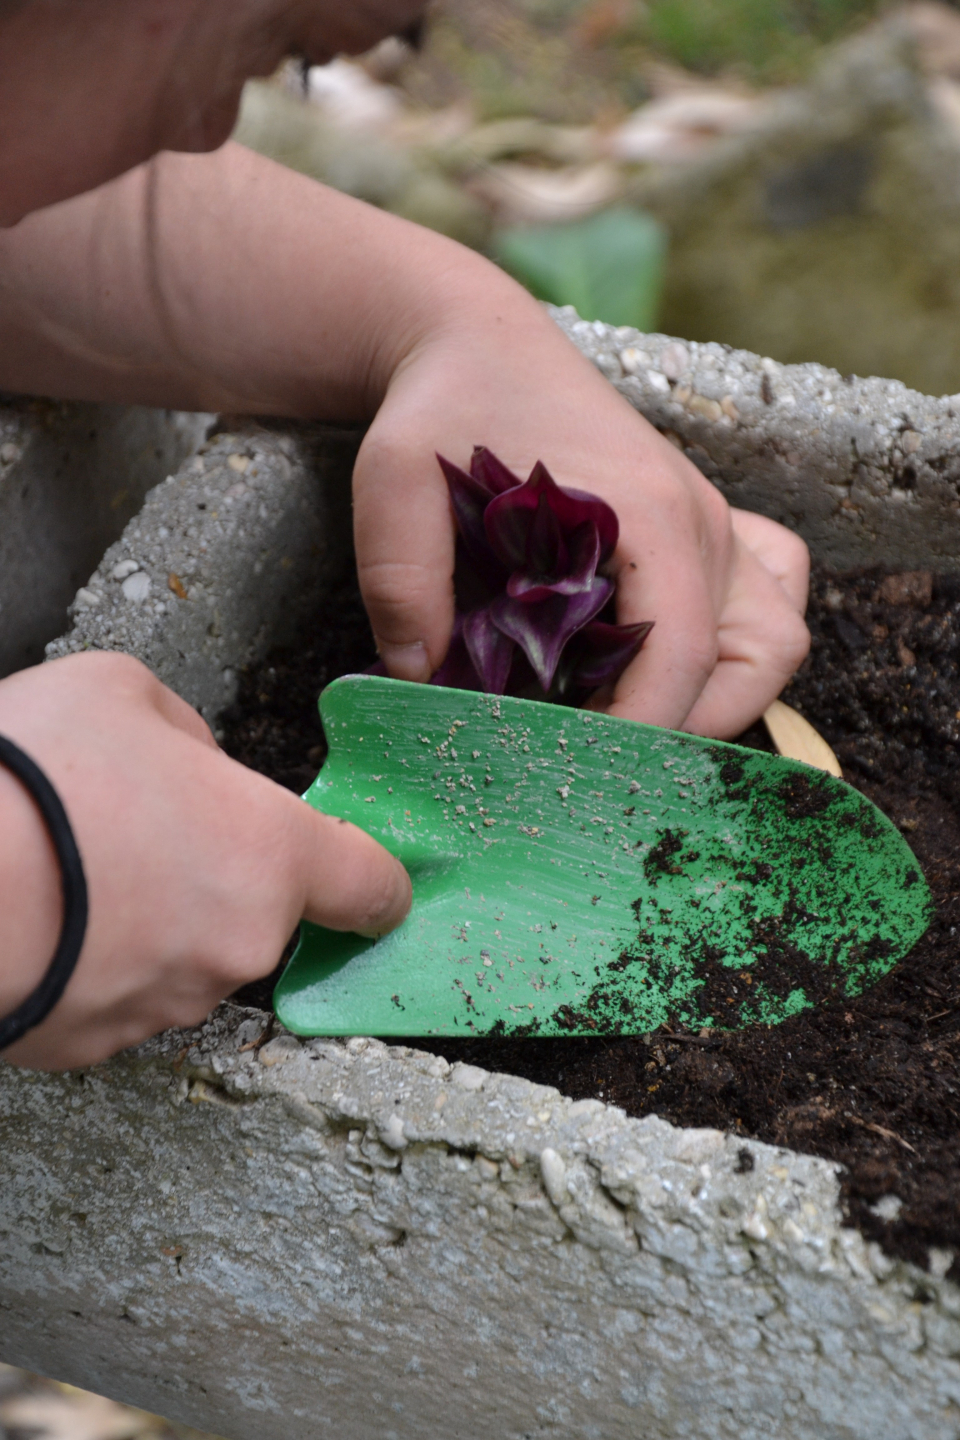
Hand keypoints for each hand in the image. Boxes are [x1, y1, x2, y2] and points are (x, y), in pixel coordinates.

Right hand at [0, 652, 410, 1070]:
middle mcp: (236, 942)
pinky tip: (44, 921)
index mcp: (269, 851)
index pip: (372, 886)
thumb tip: (195, 769)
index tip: (370, 881)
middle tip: (137, 832)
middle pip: (259, 915)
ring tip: (71, 871)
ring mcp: (166, 1004)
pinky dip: (92, 965)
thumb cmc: (26, 775)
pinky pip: (116, 998)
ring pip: (184, 958)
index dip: (376, 882)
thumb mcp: (123, 694)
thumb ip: (190, 738)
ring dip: (150, 922)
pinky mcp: (95, 1047)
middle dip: (216, 879)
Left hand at [353, 276, 809, 738]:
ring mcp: (712, 523)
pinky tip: (665, 662)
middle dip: (690, 726)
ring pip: (778, 635)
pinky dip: (738, 648)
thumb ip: (403, 581)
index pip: (681, 651)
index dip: (643, 731)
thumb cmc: (444, 406)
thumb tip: (422, 680)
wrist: (480, 341)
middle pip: (758, 656)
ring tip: (634, 721)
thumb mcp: (395, 481)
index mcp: (646, 510)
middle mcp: (700, 520)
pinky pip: (771, 595)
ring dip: (725, 695)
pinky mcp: (702, 528)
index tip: (578, 772)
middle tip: (600, 757)